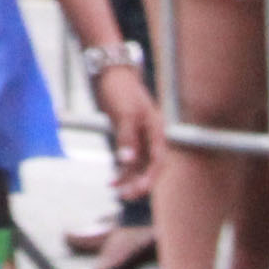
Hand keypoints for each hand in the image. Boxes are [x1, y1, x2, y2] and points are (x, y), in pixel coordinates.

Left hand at [93, 64, 162, 198]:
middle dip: (139, 183)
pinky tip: (112, 181)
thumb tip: (128, 161)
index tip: (139, 190)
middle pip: (150, 167)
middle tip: (125, 197)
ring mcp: (140, 136)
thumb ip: (127, 137)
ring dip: (129, 179)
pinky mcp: (128, 136)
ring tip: (115, 191)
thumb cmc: (120, 89)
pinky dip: (122, 170)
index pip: (158, 161)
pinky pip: (129, 159)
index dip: (150, 178)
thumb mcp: (124, 113)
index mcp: (157, 130)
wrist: (109, 72)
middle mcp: (151, 136)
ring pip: (139, 165)